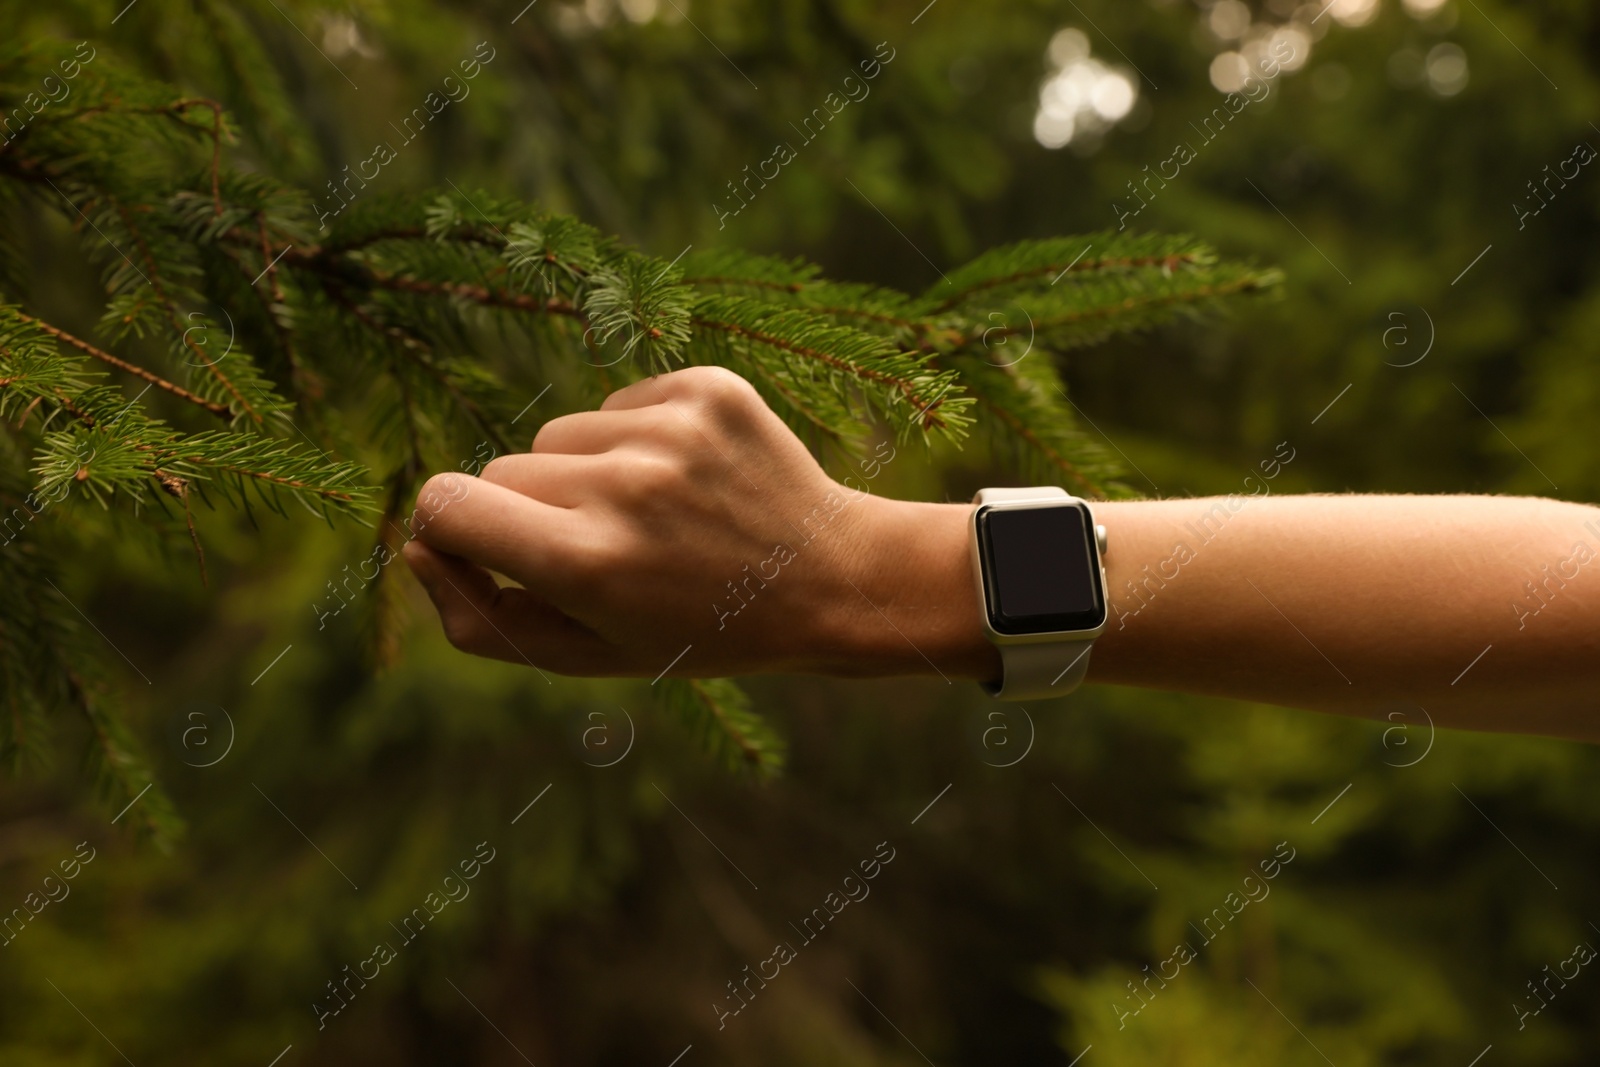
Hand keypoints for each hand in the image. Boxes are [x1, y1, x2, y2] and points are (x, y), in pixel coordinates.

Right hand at [402, 366, 995, 681]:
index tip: (480, 548)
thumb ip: (481, 617)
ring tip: (653, 517)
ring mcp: (671, 430)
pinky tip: (688, 479)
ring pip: (557, 433)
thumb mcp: (585, 656)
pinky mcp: (707, 388)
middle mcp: (626, 487)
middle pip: (500, 470)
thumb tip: (417, 542)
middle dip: (529, 513)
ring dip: (583, 473)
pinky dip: (634, 438)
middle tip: (603, 553)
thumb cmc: (697, 629)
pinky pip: (616, 402)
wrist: (830, 580)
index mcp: (588, 563)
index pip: (443, 505)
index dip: (446, 529)